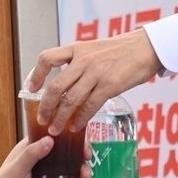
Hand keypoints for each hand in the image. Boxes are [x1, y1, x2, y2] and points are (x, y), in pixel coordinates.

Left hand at [0, 136, 89, 177]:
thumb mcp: (16, 167)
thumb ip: (33, 154)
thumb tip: (50, 141)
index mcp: (32, 150)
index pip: (52, 138)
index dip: (66, 136)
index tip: (77, 136)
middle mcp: (44, 162)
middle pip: (66, 153)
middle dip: (79, 152)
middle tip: (86, 154)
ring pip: (72, 169)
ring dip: (82, 169)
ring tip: (85, 173)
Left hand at [26, 30, 161, 134]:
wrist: (145, 48)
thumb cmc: (120, 51)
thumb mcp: (94, 49)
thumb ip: (78, 62)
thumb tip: (63, 84)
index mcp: (77, 49)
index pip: (47, 58)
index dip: (36, 74)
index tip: (31, 88)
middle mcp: (83, 60)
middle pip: (55, 86)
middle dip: (45, 107)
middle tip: (41, 119)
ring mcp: (96, 73)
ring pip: (70, 100)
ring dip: (60, 118)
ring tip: (55, 129)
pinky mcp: (109, 86)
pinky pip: (89, 106)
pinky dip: (80, 119)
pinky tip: (76, 126)